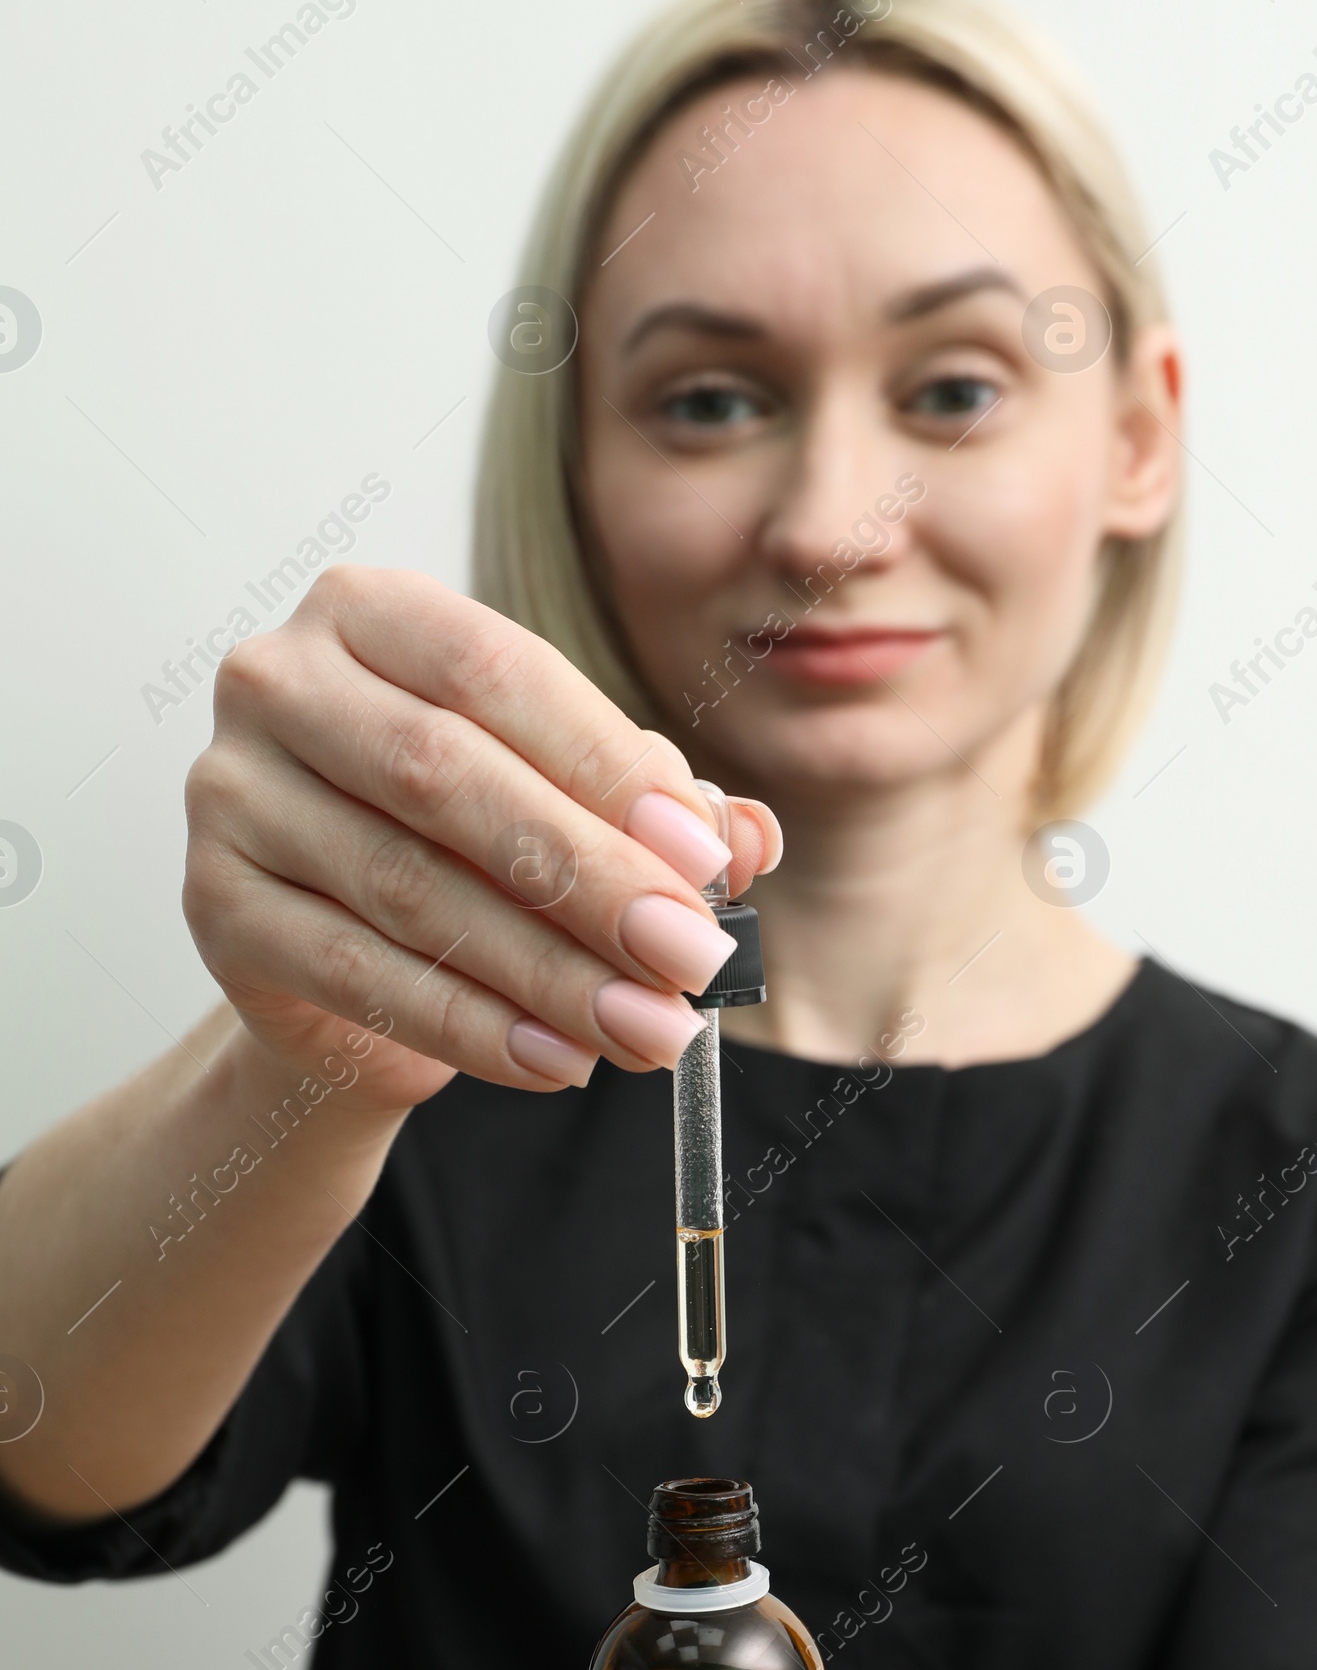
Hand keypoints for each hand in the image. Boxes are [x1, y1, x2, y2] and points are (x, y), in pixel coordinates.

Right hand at [184, 565, 780, 1114]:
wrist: (338, 957)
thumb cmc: (464, 843)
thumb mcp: (564, 801)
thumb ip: (655, 805)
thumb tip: (749, 836)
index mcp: (370, 610)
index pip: (498, 674)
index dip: (610, 770)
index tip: (706, 863)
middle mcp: (279, 681)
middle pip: (448, 778)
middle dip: (591, 881)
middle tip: (690, 961)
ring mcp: (230, 793)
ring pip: (410, 887)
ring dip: (548, 972)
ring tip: (647, 1030)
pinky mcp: (215, 907)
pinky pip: (358, 974)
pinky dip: (472, 1025)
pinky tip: (558, 1059)